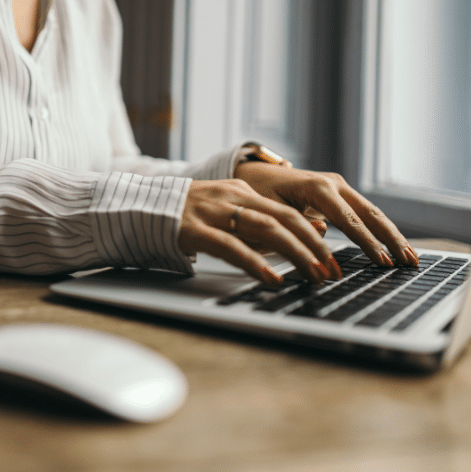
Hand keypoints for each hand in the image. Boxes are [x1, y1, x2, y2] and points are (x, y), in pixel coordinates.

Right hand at [177, 178, 341, 284]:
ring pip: (264, 228)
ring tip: (312, 274)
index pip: (288, 212)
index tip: (333, 259)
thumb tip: (306, 235)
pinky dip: (255, 263)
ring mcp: (212, 212)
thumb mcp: (226, 215)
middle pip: (283, 218)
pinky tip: (271, 278)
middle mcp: (230, 197)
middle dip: (313, 246)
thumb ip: (258, 225)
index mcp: (241, 192)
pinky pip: (230, 246)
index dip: (314, 235)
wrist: (137, 208)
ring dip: (294, 253)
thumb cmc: (185, 218)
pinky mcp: (193, 230)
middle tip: (331, 271)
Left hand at [234, 161, 417, 268]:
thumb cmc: (258, 194)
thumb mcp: (270, 210)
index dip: (367, 243)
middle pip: (370, 214)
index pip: (348, 220)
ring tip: (410, 259)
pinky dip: (381, 230)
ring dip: (392, 236)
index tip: (382, 261)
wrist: (255, 176)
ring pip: (372, 213)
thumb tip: (323, 233)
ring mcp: (339, 187)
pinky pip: (364, 214)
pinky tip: (394, 248)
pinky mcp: (340, 194)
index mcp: (317, 187)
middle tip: (409, 263)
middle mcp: (333, 184)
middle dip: (391, 239)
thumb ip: (295, 223)